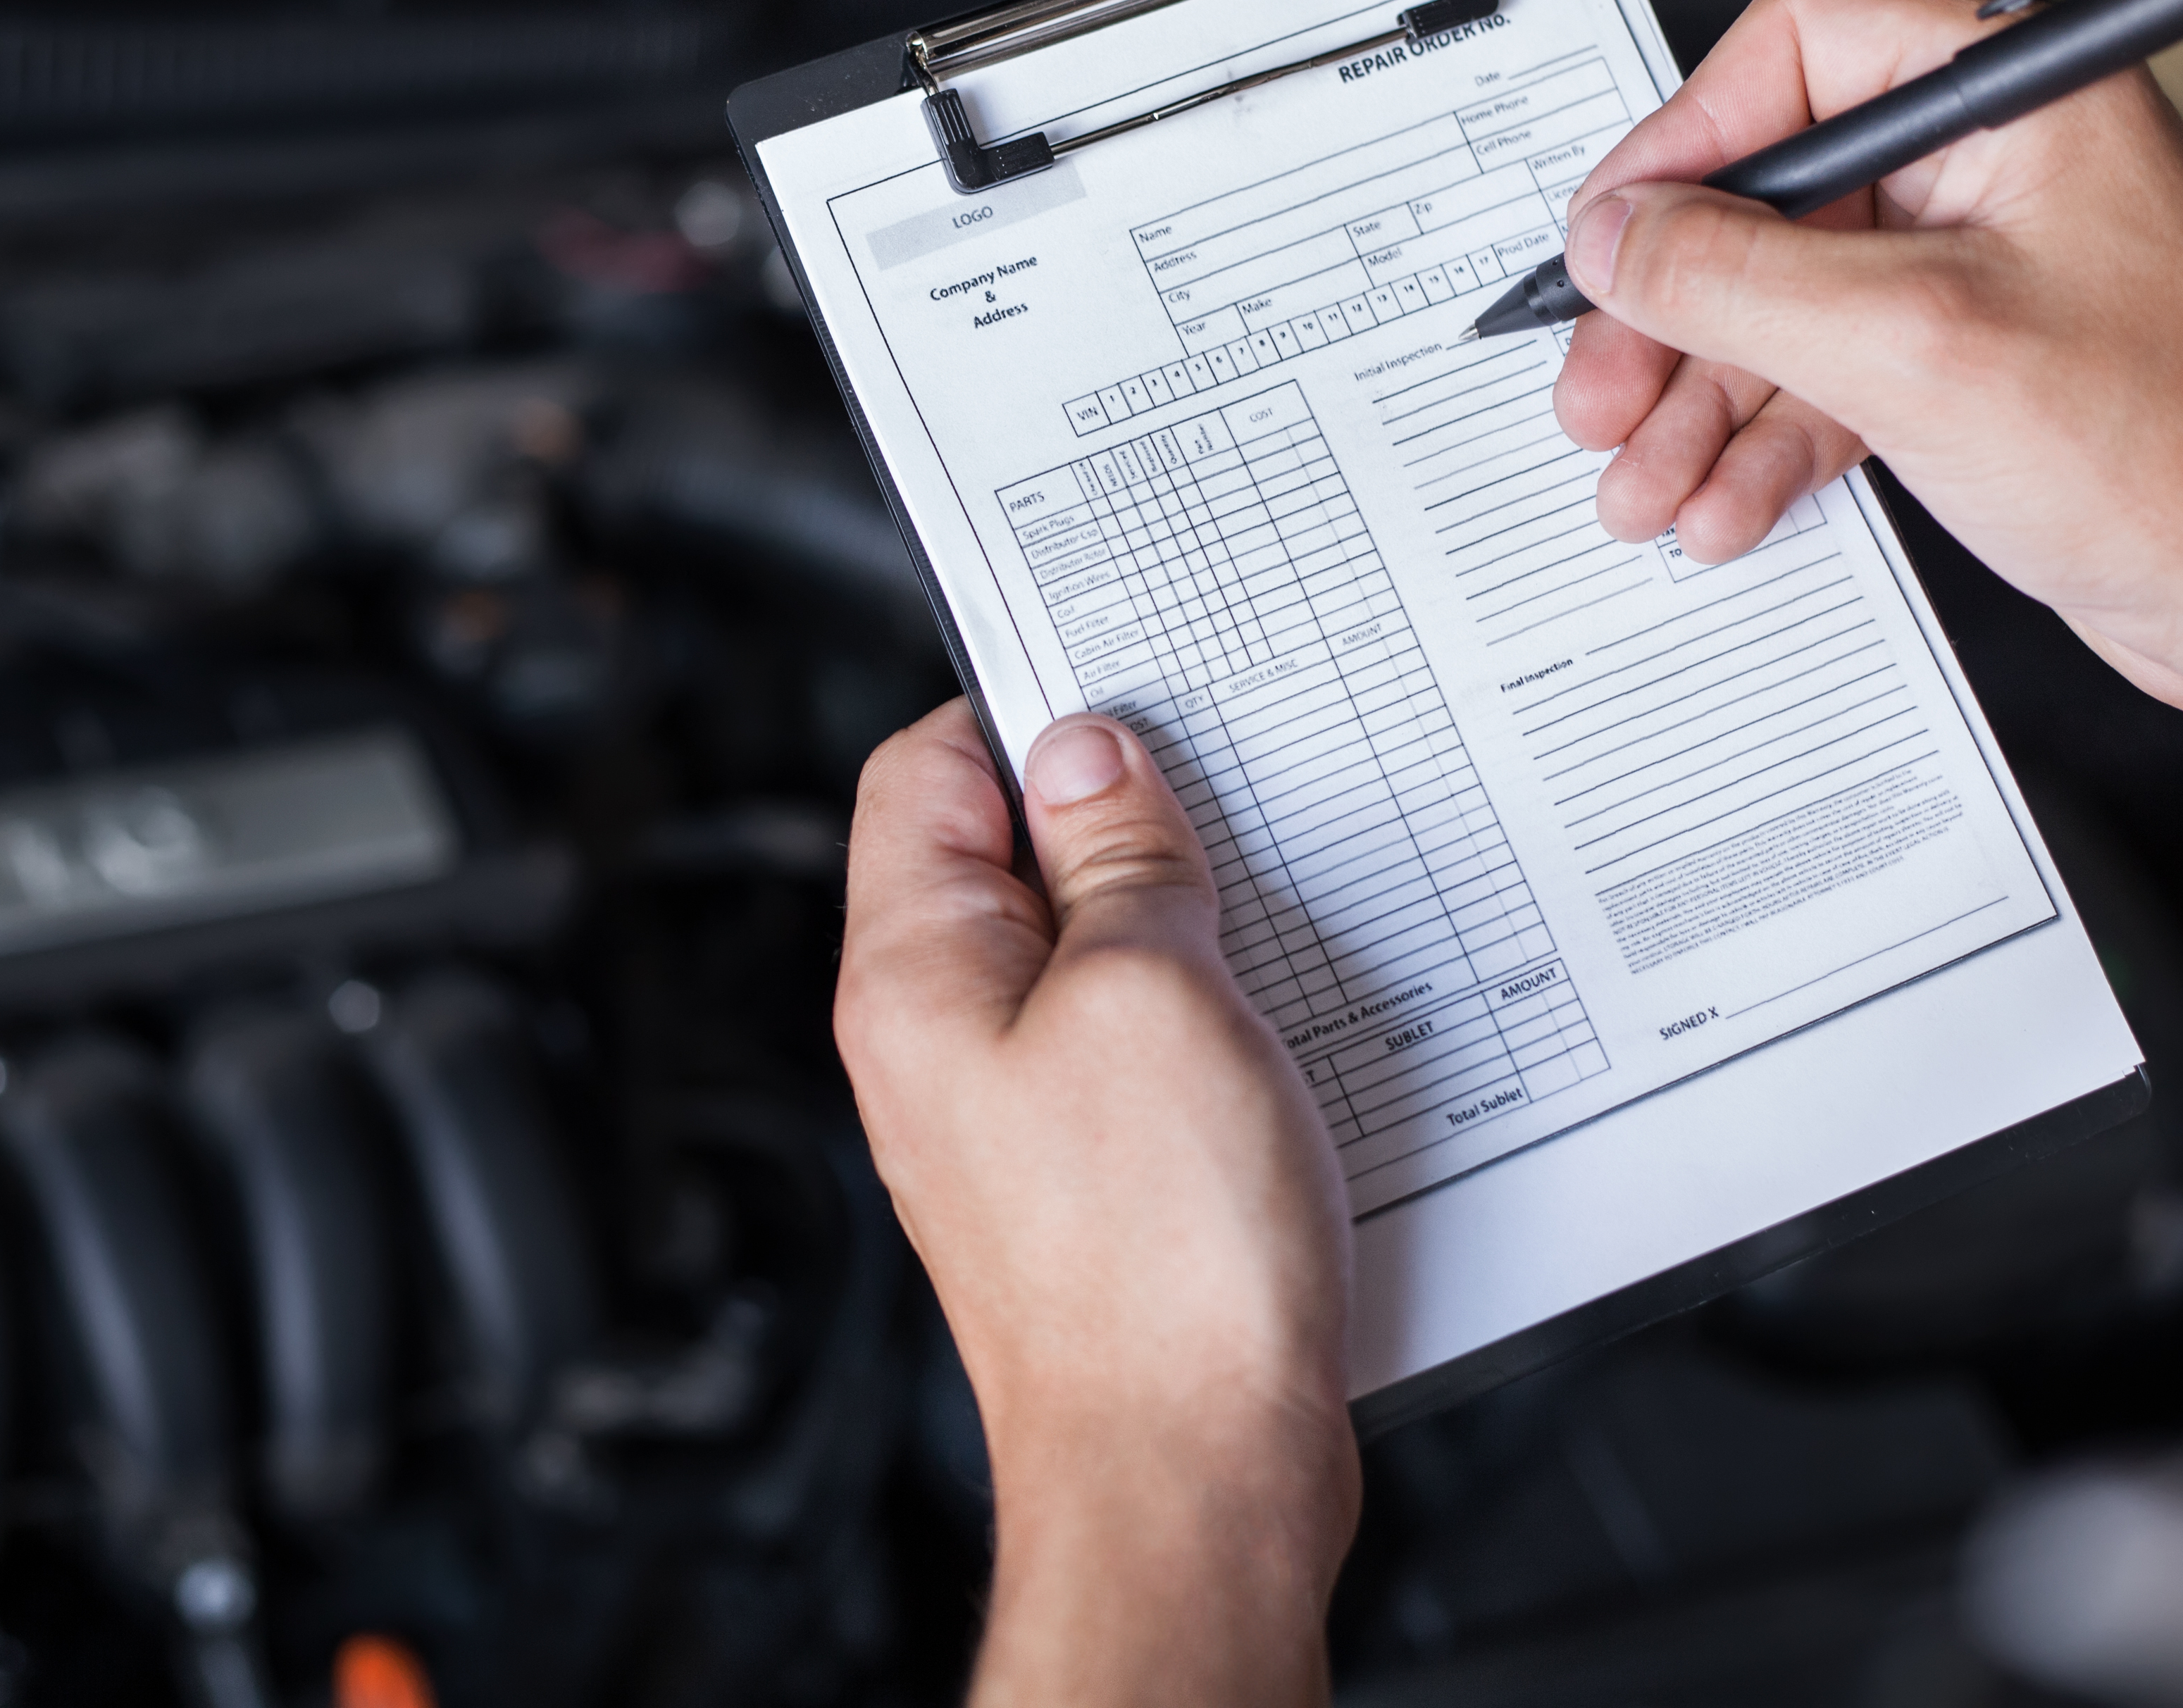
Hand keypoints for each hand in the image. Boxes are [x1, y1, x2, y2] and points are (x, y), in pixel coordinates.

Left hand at [836, 700, 1357, 1706]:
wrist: (1193, 1477)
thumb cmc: (1157, 1271)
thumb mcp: (1155, 993)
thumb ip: (1118, 856)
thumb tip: (1089, 755)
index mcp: (912, 975)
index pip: (921, 769)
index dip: (1024, 713)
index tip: (1131, 704)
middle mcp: (937, 1043)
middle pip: (1004, 857)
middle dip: (1116, 822)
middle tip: (1217, 822)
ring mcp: (1008, 1114)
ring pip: (1082, 954)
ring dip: (1173, 926)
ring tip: (1251, 941)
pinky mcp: (1085, 1175)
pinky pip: (1130, 1047)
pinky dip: (1199, 1017)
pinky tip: (1270, 1034)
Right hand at [1553, 0, 2182, 757]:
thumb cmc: (2174, 456)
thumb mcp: (1910, 348)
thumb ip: (1736, 277)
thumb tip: (1615, 238)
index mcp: (2017, 98)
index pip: (1797, 54)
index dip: (1682, 143)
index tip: (1609, 238)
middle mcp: (1991, 165)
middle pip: (1763, 199)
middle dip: (1668, 313)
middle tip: (1600, 387)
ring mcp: (1971, 268)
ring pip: (1774, 306)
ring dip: (1694, 402)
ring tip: (1641, 479)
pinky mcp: (1958, 363)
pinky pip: (1816, 381)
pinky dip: (1756, 444)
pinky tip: (1719, 502)